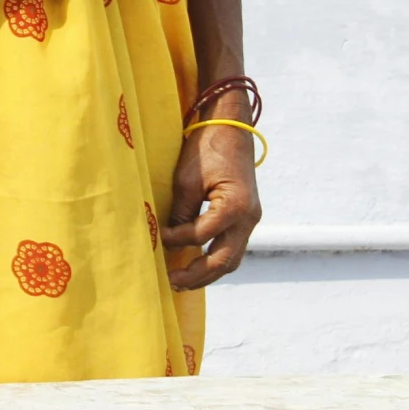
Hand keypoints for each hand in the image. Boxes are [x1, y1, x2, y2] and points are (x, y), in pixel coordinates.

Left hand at [161, 115, 261, 288]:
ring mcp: (251, 219)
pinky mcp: (247, 216)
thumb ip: (182, 212)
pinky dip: (216, 257)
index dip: (177, 240)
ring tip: (184, 281)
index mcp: (235, 207)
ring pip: (233, 257)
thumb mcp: (187, 180)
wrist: (230, 127)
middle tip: (173, 282)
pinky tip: (198, 262)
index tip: (157, 237)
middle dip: (198, 274)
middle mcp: (249, 218)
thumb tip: (169, 239)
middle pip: (225, 259)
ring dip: (209, 271)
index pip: (202, 235)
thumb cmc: (207, 149)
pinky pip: (233, 245)